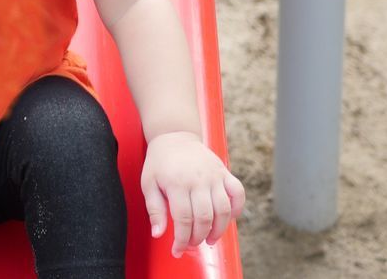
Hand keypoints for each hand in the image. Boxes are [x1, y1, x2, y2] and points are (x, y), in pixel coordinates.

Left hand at [141, 131, 245, 257]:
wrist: (174, 136)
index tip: (177, 250)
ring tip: (209, 239)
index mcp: (177, 183)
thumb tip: (158, 234)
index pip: (183, 219)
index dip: (181, 239)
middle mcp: (198, 179)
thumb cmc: (160, 162)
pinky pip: (238, 193)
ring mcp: (214, 175)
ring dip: (218, 229)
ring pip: (223, 209)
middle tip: (192, 244)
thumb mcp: (148, 183)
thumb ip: (154, 209)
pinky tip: (228, 219)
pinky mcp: (224, 172)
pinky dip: (237, 209)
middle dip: (198, 237)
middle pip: (204, 217)